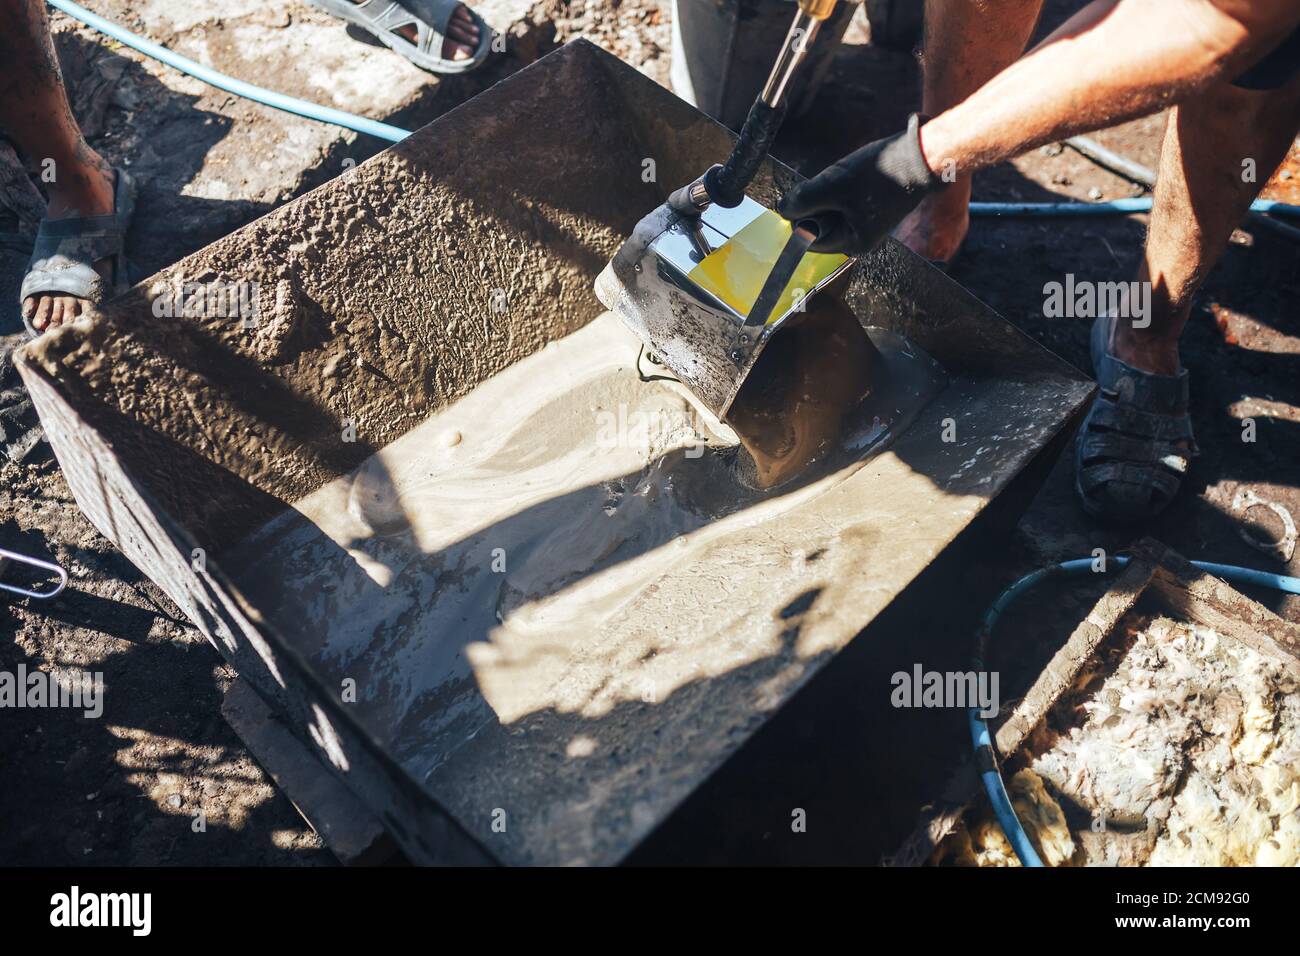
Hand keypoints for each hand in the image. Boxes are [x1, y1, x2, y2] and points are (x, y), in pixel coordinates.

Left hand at [778, 114, 941, 255]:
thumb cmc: (882, 173)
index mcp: (853, 243)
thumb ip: (803, 200)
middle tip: (831, 183)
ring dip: (829, 192)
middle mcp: (861, 238)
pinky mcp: (872, 205)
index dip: (800, 218)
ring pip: (831, 209)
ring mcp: (867, 222)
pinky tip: (855, 174)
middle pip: (819, 225)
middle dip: (817, 203)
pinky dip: (842, 186)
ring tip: (847, 177)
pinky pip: (844, 199)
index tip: (803, 196)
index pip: (809, 240)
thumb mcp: (833, 185)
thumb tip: (782, 209)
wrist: (922, 155)